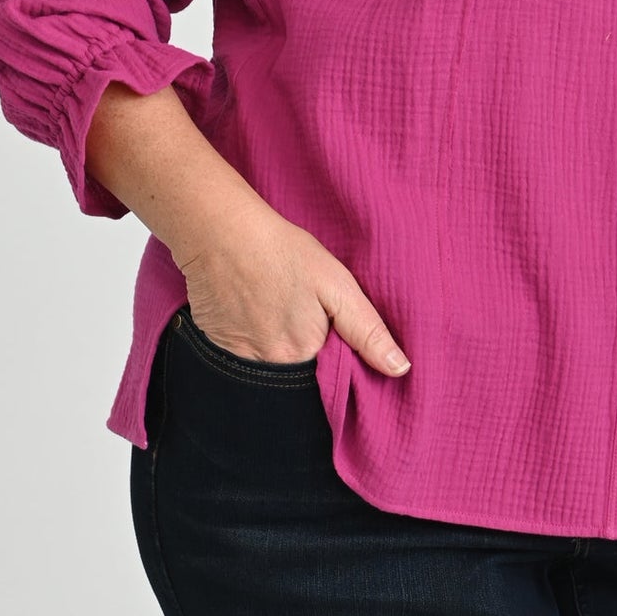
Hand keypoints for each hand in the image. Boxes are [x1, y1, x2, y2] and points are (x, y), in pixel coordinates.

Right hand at [177, 203, 411, 376]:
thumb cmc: (282, 252)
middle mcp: (270, 369)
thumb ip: (367, 330)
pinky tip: (255, 314)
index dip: (337, 363)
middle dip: (308, 361)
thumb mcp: (337, 284)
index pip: (330, 382)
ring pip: (270, 370)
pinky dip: (252, 344)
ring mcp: (239, 362)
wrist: (220, 233)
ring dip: (278, 353)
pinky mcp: (217, 349)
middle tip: (302, 317)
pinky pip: (242, 361)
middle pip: (299, 379)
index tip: (336, 338)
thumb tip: (400, 370)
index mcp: (305, 356)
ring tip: (278, 314)